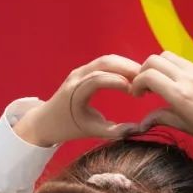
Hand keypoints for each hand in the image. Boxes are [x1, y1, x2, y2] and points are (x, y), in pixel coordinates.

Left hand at [14, 55, 140, 146]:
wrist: (46, 120)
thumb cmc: (68, 127)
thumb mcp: (92, 131)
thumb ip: (115, 131)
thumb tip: (140, 128)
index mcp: (75, 92)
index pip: (98, 79)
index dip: (119, 82)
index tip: (136, 93)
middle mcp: (76, 77)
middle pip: (105, 63)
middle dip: (128, 68)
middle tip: (146, 79)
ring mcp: (80, 71)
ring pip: (107, 60)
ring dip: (127, 65)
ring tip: (143, 78)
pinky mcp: (85, 70)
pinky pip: (105, 63)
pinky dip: (121, 66)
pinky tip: (134, 76)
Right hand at [132, 51, 192, 146]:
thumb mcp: (185, 126)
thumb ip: (162, 118)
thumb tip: (143, 121)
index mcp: (180, 94)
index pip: (147, 75)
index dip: (136, 83)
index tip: (137, 95)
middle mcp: (187, 78)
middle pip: (154, 60)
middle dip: (143, 71)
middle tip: (145, 88)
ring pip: (167, 56)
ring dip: (157, 66)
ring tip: (159, 83)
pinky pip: (182, 60)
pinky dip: (171, 66)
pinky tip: (174, 82)